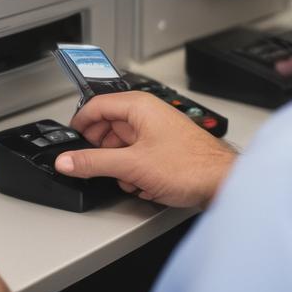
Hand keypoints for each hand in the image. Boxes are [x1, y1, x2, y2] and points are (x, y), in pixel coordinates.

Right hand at [55, 91, 237, 207]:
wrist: (225, 184)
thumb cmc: (191, 166)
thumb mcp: (132, 166)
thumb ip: (94, 162)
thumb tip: (66, 161)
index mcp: (138, 105)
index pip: (95, 106)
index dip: (80, 125)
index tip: (70, 143)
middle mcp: (148, 113)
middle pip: (108, 127)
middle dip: (103, 151)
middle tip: (99, 167)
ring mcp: (158, 130)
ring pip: (123, 144)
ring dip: (121, 166)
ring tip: (130, 180)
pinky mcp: (165, 148)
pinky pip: (138, 155)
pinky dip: (136, 171)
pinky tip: (144, 185)